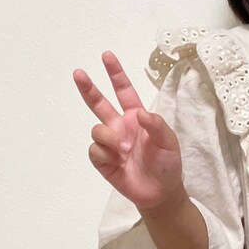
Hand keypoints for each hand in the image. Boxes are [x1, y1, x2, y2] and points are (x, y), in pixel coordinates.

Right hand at [73, 51, 184, 212]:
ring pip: (97, 130)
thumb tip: (140, 113)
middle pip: (98, 103)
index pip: (123, 91)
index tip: (107, 56)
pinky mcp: (103, 160)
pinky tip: (117, 161)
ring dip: (109, 138)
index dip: (116, 74)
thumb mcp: (169, 142)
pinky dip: (105, 154)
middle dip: (88, 88)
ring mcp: (110, 143)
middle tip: (79, 73)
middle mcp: (120, 126)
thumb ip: (157, 125)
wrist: (160, 192)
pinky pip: (95, 150)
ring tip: (125, 150)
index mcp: (135, 117)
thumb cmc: (167, 164)